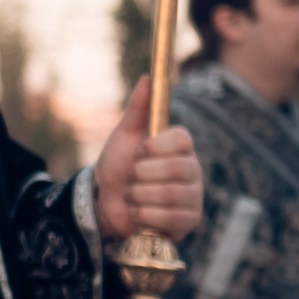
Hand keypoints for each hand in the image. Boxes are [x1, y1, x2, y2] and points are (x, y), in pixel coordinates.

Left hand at [93, 77, 201, 241]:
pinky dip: (144, 215)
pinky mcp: (189, 221)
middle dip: (141, 175)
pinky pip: (169, 218)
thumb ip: (137, 108)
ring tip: (134, 196)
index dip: (155, 147)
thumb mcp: (124, 135)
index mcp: (181, 147)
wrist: (104, 202)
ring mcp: (194, 197)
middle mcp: (193, 170)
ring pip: (170, 195)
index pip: (181, 139)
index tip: (141, 150)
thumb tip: (146, 77)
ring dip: (140, 196)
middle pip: (174, 169)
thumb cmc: (117, 166)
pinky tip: (140, 213)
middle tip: (133, 177)